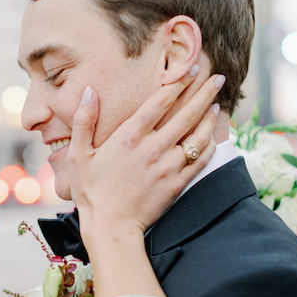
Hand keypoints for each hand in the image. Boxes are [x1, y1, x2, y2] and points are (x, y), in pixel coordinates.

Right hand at [68, 71, 223, 235]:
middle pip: (186, 114)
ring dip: (209, 118)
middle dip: (204, 93)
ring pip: (197, 136)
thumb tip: (89, 92)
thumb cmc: (91, 192)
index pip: (161, 101)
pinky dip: (209, 147)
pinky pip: (200, 161)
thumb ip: (83, 121)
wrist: (110, 227)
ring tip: (215, 106)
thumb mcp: (78, 156)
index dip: (179, 82)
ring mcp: (168, 167)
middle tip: (217, 78)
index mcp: (129, 137)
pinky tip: (212, 138)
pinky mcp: (176, 184)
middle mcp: (152, 148)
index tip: (191, 70)